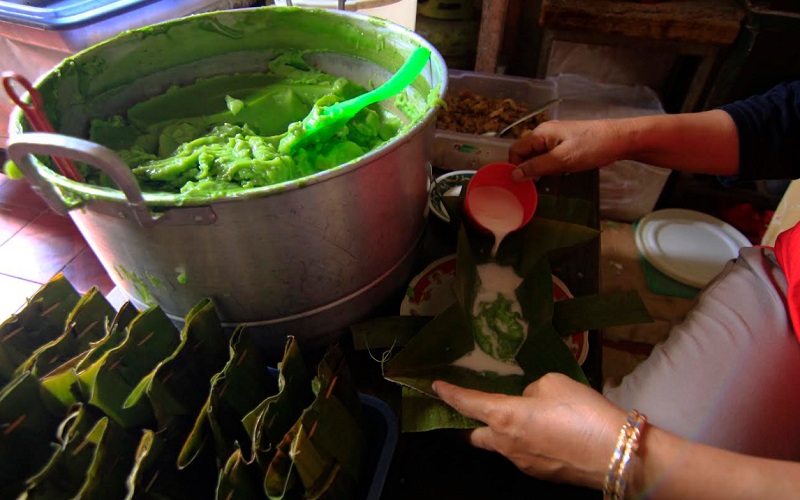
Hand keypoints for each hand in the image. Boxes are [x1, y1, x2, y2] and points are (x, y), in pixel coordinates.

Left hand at [432, 373, 626, 488]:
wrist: (616, 454)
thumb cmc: (581, 412)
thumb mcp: (553, 383)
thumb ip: (531, 390)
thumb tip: (528, 399)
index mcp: (504, 417)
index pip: (467, 404)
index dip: (449, 394)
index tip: (436, 387)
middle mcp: (506, 444)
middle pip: (475, 436)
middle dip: (471, 423)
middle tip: (476, 409)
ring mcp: (523, 463)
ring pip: (501, 446)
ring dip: (503, 432)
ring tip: (523, 416)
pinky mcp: (541, 474)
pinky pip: (523, 454)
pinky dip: (526, 441)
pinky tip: (546, 432)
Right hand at [509, 119, 629, 179]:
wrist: (619, 140)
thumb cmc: (591, 148)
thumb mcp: (561, 160)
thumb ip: (536, 167)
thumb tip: (514, 175)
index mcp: (540, 134)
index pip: (515, 150)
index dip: (513, 167)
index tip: (518, 184)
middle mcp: (544, 133)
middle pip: (525, 153)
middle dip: (526, 170)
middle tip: (532, 187)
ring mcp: (555, 138)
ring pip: (537, 156)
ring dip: (537, 170)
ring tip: (543, 184)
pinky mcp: (565, 143)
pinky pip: (548, 156)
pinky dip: (548, 167)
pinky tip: (555, 176)